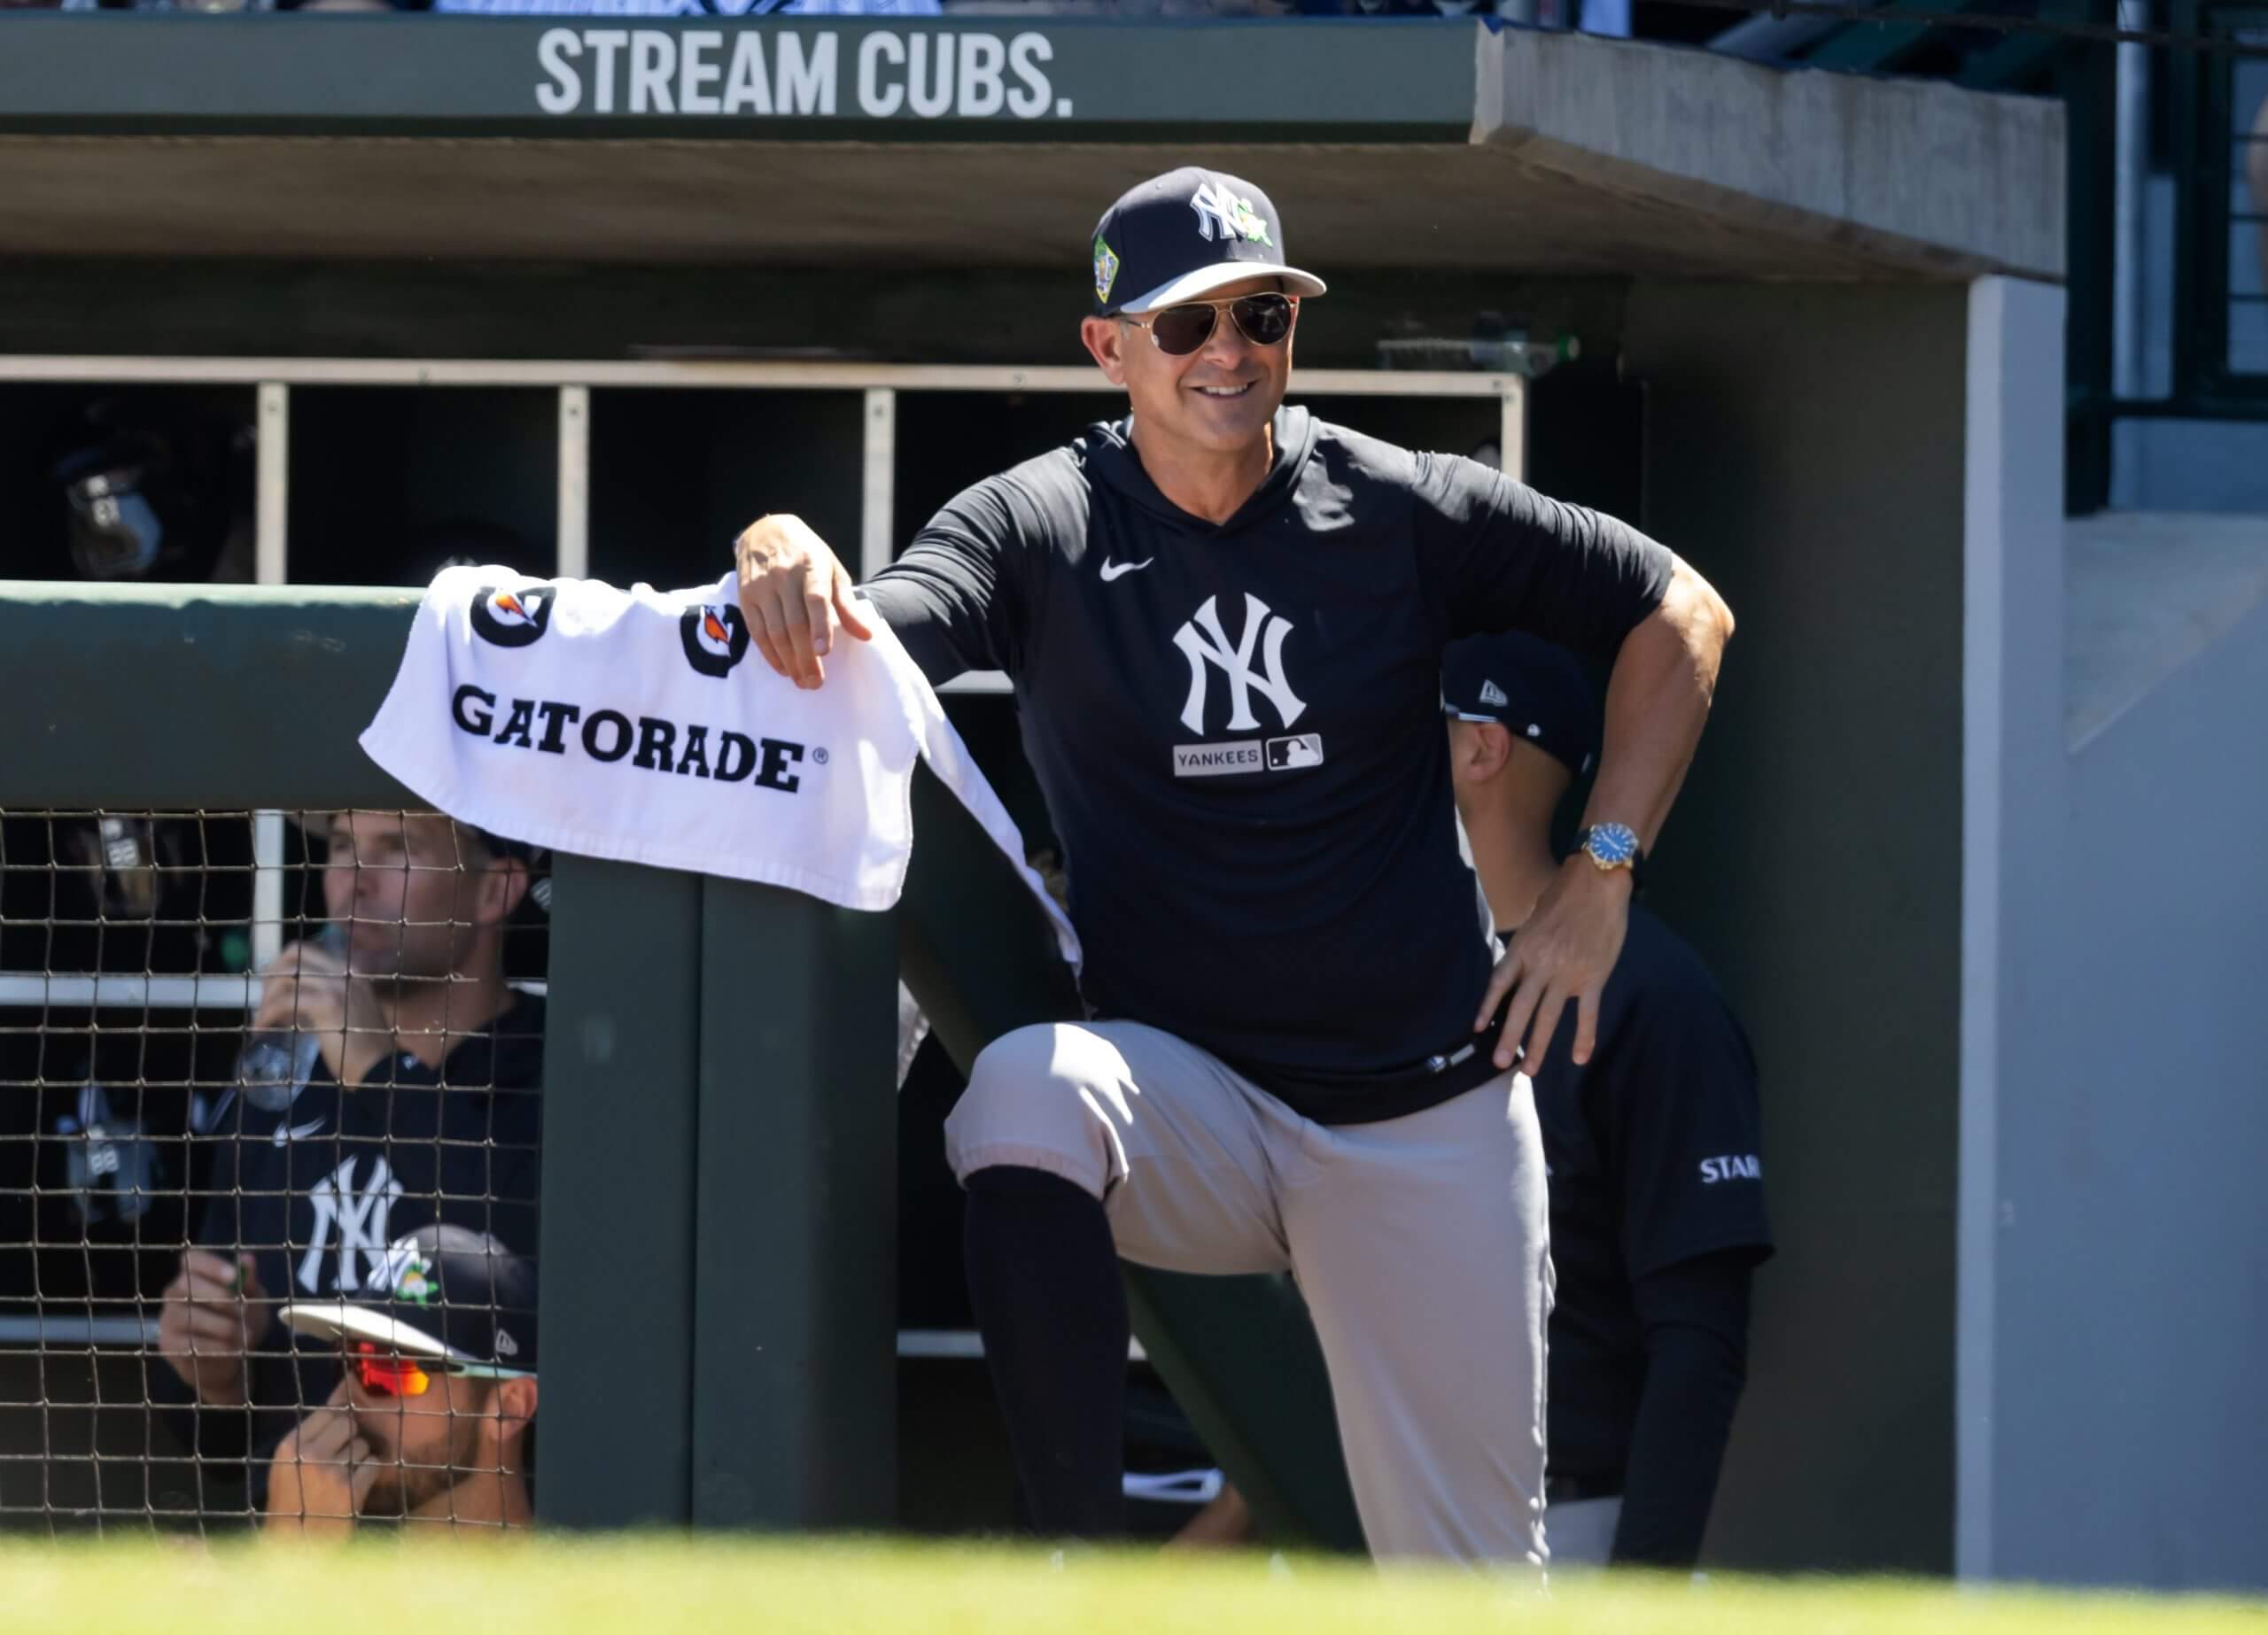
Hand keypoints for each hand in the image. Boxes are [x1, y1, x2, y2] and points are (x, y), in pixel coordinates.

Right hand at [157, 1249, 269, 1406]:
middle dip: (217, 1296)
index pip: (192, 1259)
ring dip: (221, 1325)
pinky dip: (216, 1346)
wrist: (233, 1357)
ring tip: (245, 1334)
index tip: (234, 1276)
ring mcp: (168, 1318)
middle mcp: (175, 1293)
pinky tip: (232, 1348)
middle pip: (185, 1285)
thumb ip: (248, 1281)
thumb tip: (247, 1259)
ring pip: (187, 1316)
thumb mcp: (252, 1299)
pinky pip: (189, 1342)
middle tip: (242, 1310)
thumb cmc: (241, 1319)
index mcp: (195, 1274)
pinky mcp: (168, 1344)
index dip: (211, 1265)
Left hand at [253, 939, 386, 1086]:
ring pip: (286, 974)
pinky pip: (284, 1001)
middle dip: (272, 975)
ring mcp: (336, 985)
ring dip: (266, 996)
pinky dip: (267, 1014)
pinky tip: (262, 1028)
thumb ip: (326, 997)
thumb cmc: (363, 1046)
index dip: (284, 968)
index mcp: (351, 970)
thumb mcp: (347, 1010)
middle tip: (266, 1002)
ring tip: (262, 1018)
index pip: (307, 952)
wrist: (378, 1067)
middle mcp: (345, 970)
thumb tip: (291, 999)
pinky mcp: (326, 1004)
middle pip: (294, 953)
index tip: (275, 992)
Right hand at [264, 1381, 376, 1537]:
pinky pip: (373, 1464)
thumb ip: (313, 1430)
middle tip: (340, 1458)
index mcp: (289, 1445)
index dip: (343, 1413)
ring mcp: (331, 1471)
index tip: (348, 1418)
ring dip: (359, 1457)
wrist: (295, 1547)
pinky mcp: (350, 1489)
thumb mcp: (288, 1464)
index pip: (329, 1409)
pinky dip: (368, 1474)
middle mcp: (309, 1454)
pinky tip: (353, 1487)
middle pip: (350, 1422)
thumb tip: (346, 1386)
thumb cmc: (292, 1501)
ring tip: (342, 1477)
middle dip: (351, 1437)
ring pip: (363, 1443)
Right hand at [733, 513, 874, 689]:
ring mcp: (762, 586)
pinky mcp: (746, 596)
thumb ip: (847, 603)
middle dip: (806, 657)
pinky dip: (770, 653)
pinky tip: (783, 668)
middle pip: (794, 622)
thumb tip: (866, 635)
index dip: (819, 626)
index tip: (824, 652)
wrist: (766, 531)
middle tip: (816, 683)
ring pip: (774, 631)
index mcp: (811, 565)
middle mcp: (784, 575)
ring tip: (803, 681)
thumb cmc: (807, 555)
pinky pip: (757, 631)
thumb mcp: (832, 570)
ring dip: (789, 661)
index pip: (815, 598)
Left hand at [1474, 858, 1633, 1074]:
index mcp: (1523, 948)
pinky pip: (1587, 1013)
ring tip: (1529, 1070)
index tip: (1477, 1029)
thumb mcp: (1535, 916)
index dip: (1488, 1007)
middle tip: (1499, 1063)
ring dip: (1538, 1046)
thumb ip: (1529, 942)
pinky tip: (1580, 1058)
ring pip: (1549, 1017)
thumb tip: (1523, 960)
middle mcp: (1541, 964)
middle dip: (1508, 1038)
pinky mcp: (1593, 977)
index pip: (1499, 983)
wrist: (1598, 881)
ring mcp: (1567, 973)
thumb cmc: (1566, 893)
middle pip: (1520, 1008)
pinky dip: (1584, 1037)